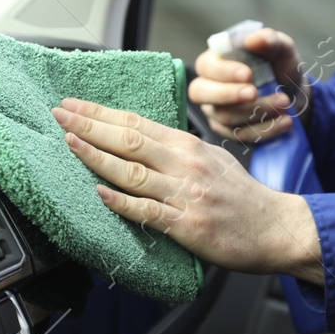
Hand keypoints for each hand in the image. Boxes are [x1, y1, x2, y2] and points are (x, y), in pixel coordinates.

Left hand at [53, 99, 323, 282]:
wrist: (276, 228)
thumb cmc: (240, 195)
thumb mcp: (209, 158)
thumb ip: (174, 149)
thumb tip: (137, 137)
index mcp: (187, 145)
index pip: (135, 122)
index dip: (100, 113)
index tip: (71, 105)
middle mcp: (184, 164)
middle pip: (128, 139)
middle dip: (89, 125)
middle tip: (58, 114)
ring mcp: (185, 194)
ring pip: (132, 171)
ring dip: (96, 156)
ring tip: (69, 143)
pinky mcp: (188, 224)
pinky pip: (148, 211)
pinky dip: (121, 202)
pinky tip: (99, 193)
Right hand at [190, 26, 305, 144]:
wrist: (293, 95)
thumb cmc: (279, 67)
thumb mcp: (280, 49)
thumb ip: (269, 41)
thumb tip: (254, 40)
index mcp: (215, 62)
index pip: (206, 67)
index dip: (223, 72)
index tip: (247, 74)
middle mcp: (208, 87)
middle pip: (201, 94)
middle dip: (228, 95)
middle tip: (254, 93)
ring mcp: (215, 111)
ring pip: (225, 116)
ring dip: (257, 111)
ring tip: (284, 103)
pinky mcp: (228, 131)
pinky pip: (240, 135)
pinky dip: (265, 129)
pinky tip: (284, 122)